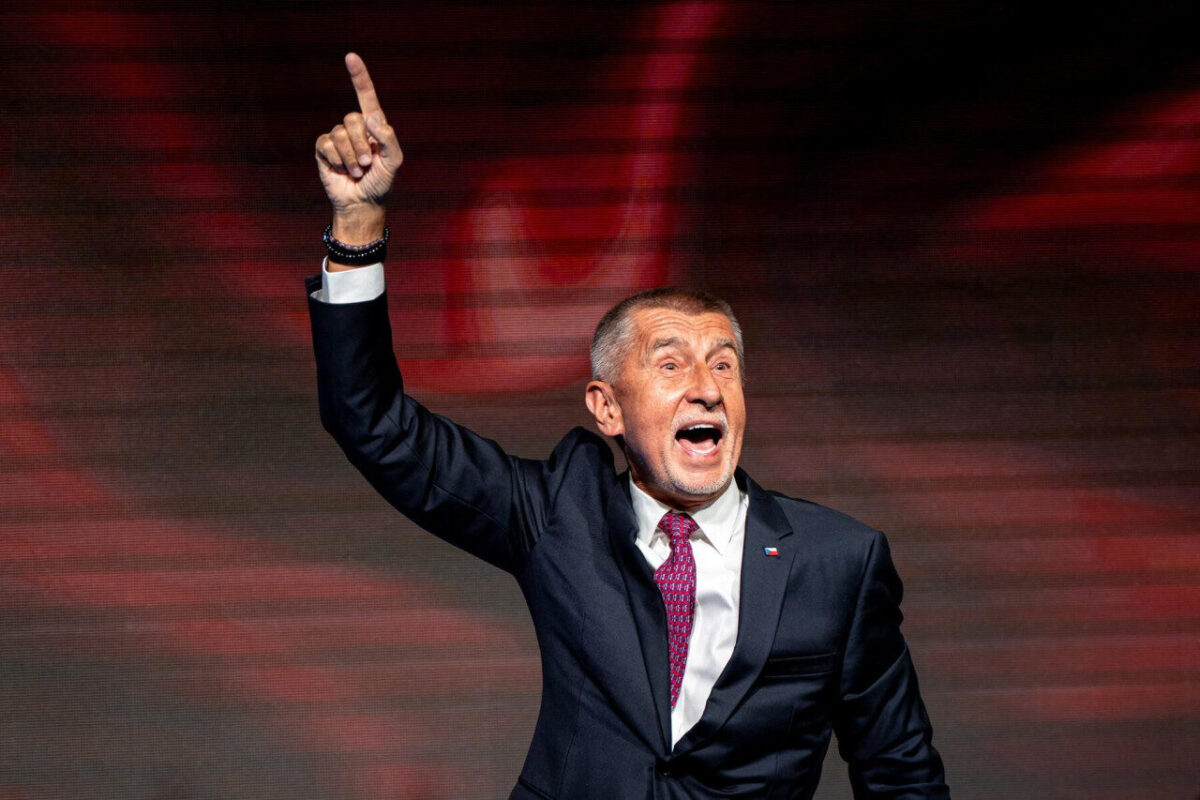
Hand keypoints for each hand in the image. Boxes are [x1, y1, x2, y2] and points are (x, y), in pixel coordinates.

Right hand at [315, 53, 402, 242]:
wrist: (362, 202)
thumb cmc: (381, 181)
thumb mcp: (393, 161)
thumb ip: (388, 138)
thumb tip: (371, 117)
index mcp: (373, 126)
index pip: (366, 96)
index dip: (358, 76)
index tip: (351, 56)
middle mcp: (355, 127)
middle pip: (352, 119)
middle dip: (361, 144)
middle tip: (367, 164)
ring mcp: (338, 137)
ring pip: (339, 133)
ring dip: (351, 157)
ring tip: (357, 171)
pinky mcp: (324, 149)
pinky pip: (326, 145)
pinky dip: (337, 160)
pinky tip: (342, 170)